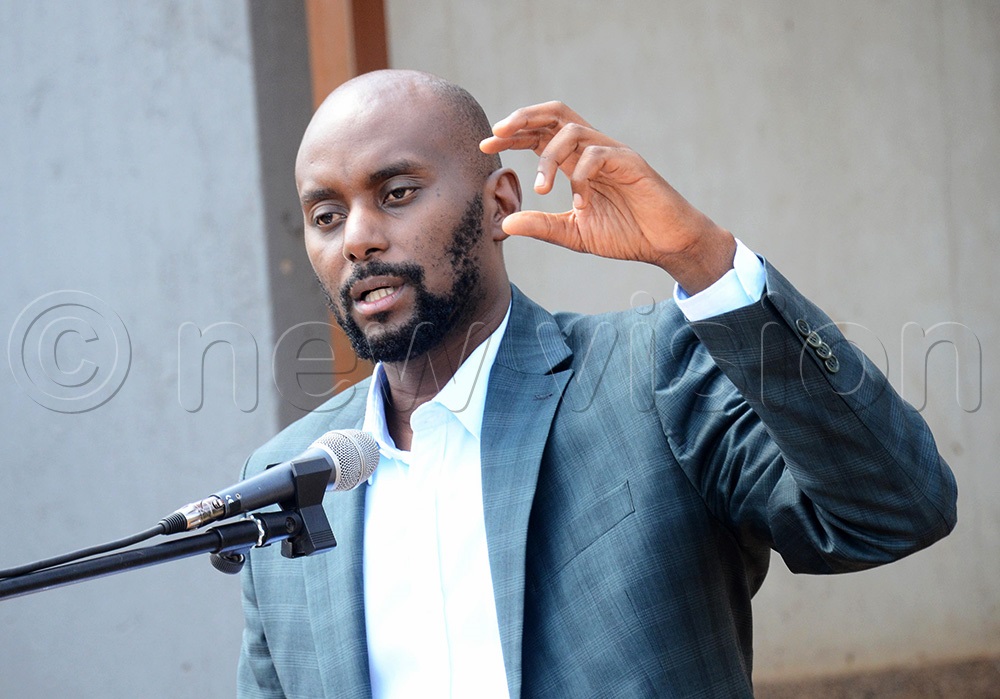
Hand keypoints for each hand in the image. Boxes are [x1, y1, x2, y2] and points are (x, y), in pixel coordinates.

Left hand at [480, 101, 735, 293]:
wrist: (666, 244)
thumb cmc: (626, 234)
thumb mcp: (574, 233)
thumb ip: (542, 226)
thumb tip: (504, 224)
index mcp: (576, 162)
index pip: (538, 135)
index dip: (511, 135)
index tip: (485, 146)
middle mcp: (591, 150)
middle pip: (554, 114)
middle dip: (522, 118)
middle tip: (497, 133)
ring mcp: (612, 152)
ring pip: (571, 132)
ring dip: (548, 157)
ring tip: (541, 189)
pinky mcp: (630, 163)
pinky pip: (597, 154)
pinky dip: (580, 176)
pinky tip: (580, 202)